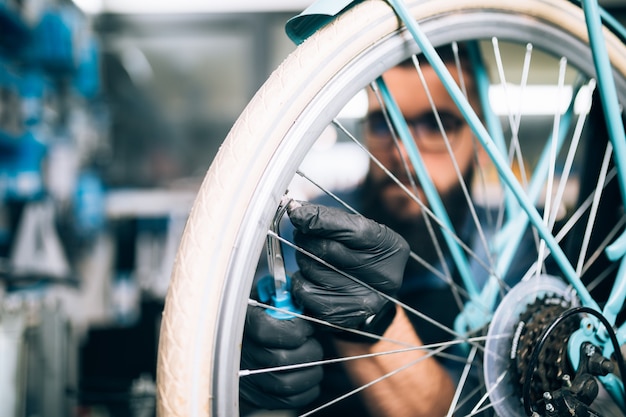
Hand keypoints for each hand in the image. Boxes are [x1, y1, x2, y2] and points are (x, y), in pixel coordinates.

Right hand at [240, 303, 322, 410]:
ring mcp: (248, 379)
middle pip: (281, 360)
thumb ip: (280, 294)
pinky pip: (289, 400)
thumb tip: (301, 292)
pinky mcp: (257, 397)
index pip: (266, 330)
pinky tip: (309, 373)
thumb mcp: (264, 295)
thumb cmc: (258, 313)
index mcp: (242, 324)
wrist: (240, 342)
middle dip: (308, 350)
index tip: (306, 326)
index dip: (294, 329)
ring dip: (311, 370)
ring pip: (288, 383)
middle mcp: (242, 354)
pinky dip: (307, 389)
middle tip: (312, 342)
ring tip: (313, 357)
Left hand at [287, 203, 409, 338]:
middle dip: (306, 238)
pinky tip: (311, 277)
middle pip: (328, 250)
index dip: (321, 220)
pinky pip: (305, 292)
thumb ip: (331, 218)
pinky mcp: (342, 318)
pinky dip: (300, 280)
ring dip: (303, 258)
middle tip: (302, 233)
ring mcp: (365, 302)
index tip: (297, 212)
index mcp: (391, 248)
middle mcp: (384, 278)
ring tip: (312, 257)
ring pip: (312, 269)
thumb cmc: (360, 253)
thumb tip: (296, 210)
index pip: (354, 230)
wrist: (369, 291)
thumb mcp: (356, 229)